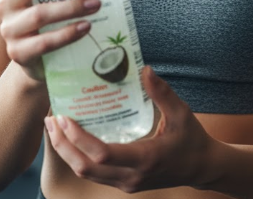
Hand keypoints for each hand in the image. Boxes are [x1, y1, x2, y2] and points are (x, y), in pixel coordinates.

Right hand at [0, 0, 131, 81]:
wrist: (41, 62)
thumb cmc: (54, 19)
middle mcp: (6, 2)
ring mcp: (9, 29)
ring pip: (38, 14)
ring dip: (70, 7)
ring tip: (96, 4)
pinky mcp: (18, 53)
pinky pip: (43, 43)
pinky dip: (66, 34)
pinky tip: (86, 28)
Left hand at [44, 66, 215, 193]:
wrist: (202, 168)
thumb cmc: (192, 139)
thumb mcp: (181, 113)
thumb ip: (162, 92)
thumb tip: (145, 68)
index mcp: (144, 159)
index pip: (102, 154)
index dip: (78, 138)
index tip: (64, 118)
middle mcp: (131, 177)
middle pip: (85, 168)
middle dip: (62, 145)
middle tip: (50, 120)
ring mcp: (126, 183)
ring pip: (86, 173)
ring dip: (67, 152)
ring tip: (55, 127)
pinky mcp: (124, 183)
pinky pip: (94, 173)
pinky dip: (79, 156)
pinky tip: (73, 137)